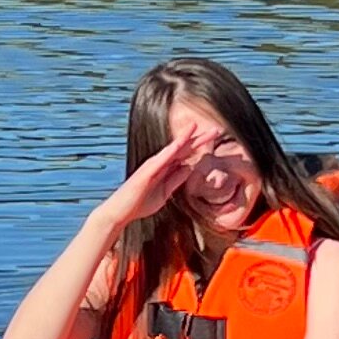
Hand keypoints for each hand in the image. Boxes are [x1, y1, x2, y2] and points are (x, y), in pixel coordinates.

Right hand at [93, 119, 220, 239]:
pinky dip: (171, 150)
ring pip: (172, 148)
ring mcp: (153, 166)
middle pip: (183, 148)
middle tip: (217, 130)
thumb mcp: (165, 193)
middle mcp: (159, 163)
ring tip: (197, 126)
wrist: (121, 212)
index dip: (200, 146)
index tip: (215, 139)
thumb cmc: (140, 203)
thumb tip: (189, 169)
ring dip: (185, 138)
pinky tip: (181, 143)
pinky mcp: (147, 172)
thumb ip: (176, 180)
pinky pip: (161, 159)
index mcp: (165, 168)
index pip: (186, 154)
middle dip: (199, 139)